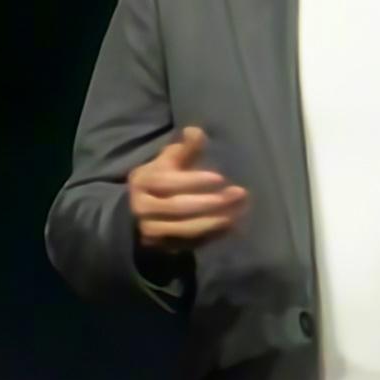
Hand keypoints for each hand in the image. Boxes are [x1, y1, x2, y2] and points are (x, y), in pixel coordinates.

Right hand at [128, 123, 247, 249]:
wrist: (140, 213)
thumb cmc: (161, 180)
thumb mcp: (169, 161)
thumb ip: (185, 148)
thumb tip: (196, 131)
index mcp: (142, 181)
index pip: (168, 182)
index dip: (194, 181)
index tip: (221, 178)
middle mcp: (142, 208)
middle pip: (177, 208)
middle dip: (210, 202)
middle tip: (239, 194)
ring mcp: (151, 231)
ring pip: (185, 229)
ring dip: (214, 222)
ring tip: (238, 213)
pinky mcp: (164, 248)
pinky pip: (191, 244)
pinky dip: (212, 236)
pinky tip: (232, 226)